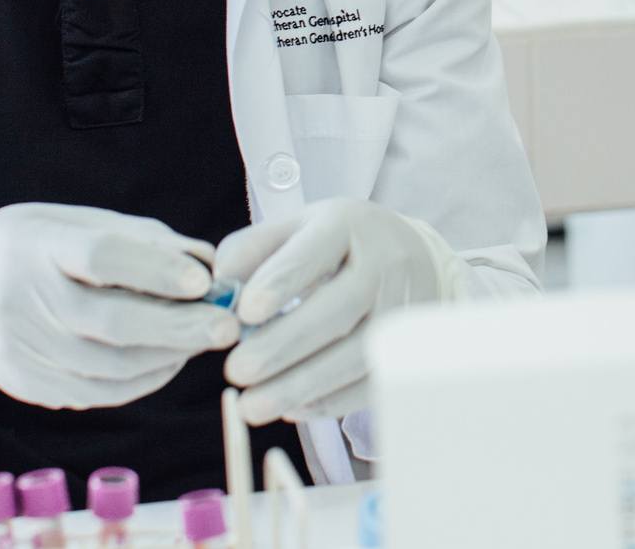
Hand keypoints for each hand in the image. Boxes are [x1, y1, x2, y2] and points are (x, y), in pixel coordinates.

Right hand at [0, 202, 241, 409]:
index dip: (155, 270)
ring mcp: (18, 347)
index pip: (100, 257)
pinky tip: (169, 361)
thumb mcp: (77, 222)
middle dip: (178, 327)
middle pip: (108, 322)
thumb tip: (210, 264)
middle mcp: (21, 297)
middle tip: (227, 326)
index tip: (203, 281)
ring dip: (168, 357)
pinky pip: (95, 391)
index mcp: (36, 244)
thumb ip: (143, 240)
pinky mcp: (23, 383)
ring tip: (205, 341)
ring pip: (108, 366)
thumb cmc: (34, 247)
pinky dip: (142, 380)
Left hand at [214, 201, 458, 423]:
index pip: (314, 253)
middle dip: (283, 346)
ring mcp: (403, 311)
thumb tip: (218, 284)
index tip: (245, 312)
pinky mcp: (411, 350)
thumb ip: (253, 248)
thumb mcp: (300, 227)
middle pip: (337, 311)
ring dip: (301, 385)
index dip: (280, 282)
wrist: (416, 257)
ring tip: (252, 406)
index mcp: (348, 226)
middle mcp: (384, 266)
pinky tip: (291, 408)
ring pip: (355, 355)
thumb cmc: (342, 244)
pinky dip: (330, 401)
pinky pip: (371, 383)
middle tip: (235, 371)